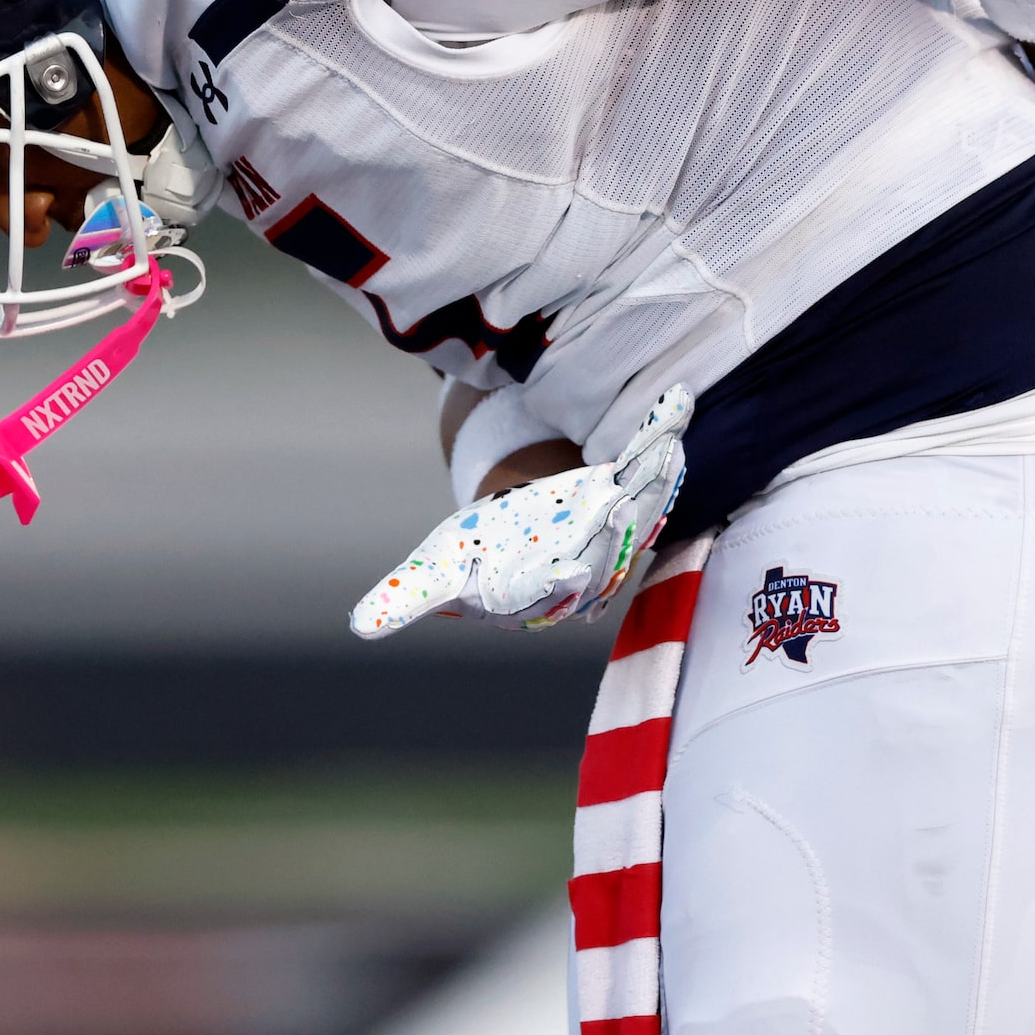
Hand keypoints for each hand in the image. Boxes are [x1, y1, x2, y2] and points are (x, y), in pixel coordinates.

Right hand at [350, 386, 691, 637]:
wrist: (517, 543)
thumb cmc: (472, 561)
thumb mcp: (434, 574)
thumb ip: (405, 600)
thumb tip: (359, 628)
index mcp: (534, 594)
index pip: (548, 595)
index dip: (560, 585)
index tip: (571, 572)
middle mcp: (584, 571)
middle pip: (603, 549)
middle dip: (614, 524)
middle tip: (618, 493)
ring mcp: (612, 533)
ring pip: (638, 508)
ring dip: (653, 476)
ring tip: (663, 442)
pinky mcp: (627, 495)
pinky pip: (647, 467)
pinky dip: (659, 436)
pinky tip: (675, 405)